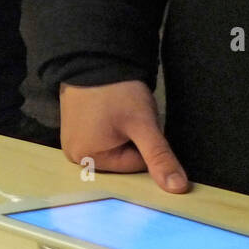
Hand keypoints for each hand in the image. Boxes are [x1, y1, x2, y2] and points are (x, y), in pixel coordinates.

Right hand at [60, 80, 188, 193]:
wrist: (94, 58)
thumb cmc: (117, 93)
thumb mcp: (143, 125)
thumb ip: (159, 157)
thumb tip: (178, 190)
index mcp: (87, 158)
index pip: (134, 165)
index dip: (143, 143)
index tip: (137, 123)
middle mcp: (74, 154)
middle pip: (121, 160)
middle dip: (131, 140)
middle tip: (127, 117)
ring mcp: (71, 141)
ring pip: (113, 148)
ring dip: (121, 133)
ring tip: (117, 112)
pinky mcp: (72, 128)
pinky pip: (100, 137)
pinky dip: (109, 126)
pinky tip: (108, 110)